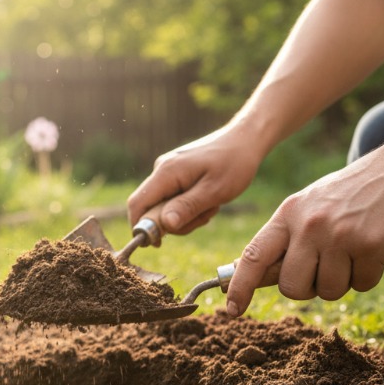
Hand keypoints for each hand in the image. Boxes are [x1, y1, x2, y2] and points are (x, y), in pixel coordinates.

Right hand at [128, 126, 263, 234]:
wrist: (245, 140)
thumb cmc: (234, 163)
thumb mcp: (214, 191)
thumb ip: (187, 208)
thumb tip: (164, 226)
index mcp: (166, 172)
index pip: (137, 203)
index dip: (141, 227)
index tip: (158, 244)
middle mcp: (161, 170)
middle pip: (151, 209)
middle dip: (174, 222)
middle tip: (205, 217)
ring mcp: (168, 171)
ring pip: (165, 207)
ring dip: (187, 215)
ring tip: (212, 206)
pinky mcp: (176, 174)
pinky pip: (174, 199)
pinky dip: (190, 207)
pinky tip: (209, 200)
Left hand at [225, 149, 383, 315]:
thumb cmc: (354, 194)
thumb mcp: (311, 206)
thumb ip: (287, 238)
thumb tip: (256, 276)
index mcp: (288, 214)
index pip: (255, 255)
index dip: (240, 286)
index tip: (231, 310)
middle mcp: (308, 224)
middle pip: (292, 287)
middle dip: (308, 288)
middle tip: (327, 267)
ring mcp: (339, 235)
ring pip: (329, 291)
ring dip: (344, 281)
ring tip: (355, 251)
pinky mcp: (371, 245)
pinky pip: (363, 284)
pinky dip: (371, 274)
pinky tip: (377, 248)